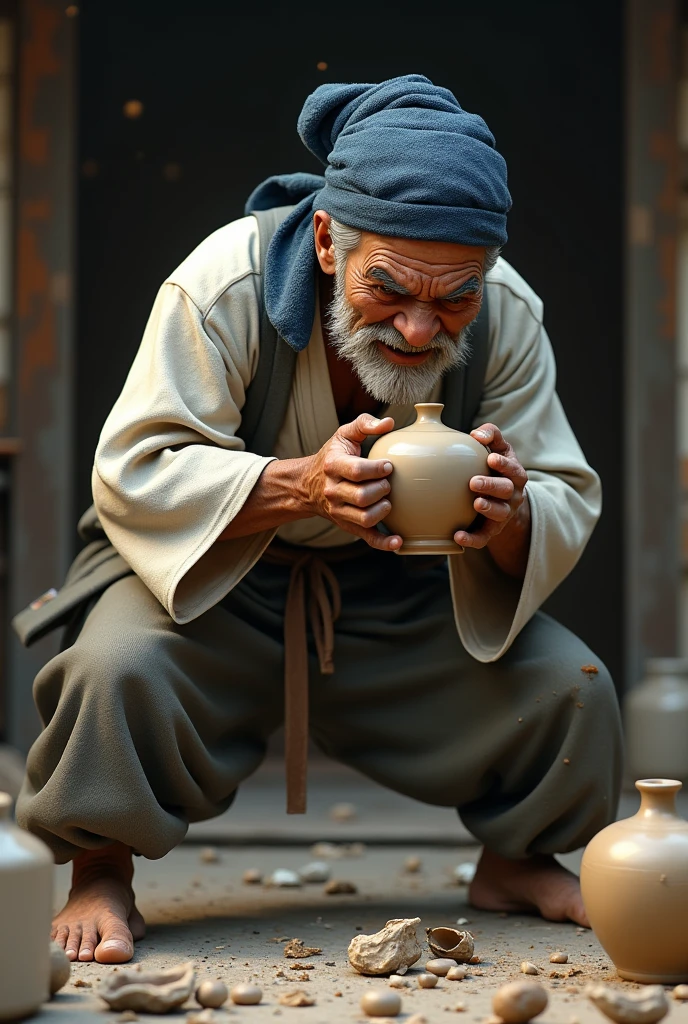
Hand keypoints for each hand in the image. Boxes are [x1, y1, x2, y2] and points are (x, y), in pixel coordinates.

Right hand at [302, 413, 402, 550]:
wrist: (307, 485)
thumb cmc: (333, 456)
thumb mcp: (344, 435)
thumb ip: (365, 424)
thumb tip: (389, 423)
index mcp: (333, 466)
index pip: (356, 471)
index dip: (377, 469)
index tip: (389, 465)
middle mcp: (333, 491)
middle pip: (362, 496)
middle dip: (382, 489)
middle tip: (388, 483)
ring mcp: (339, 511)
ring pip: (365, 518)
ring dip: (383, 510)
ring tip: (388, 500)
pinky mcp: (347, 525)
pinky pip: (367, 538)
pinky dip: (384, 542)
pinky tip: (399, 540)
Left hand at [454, 422, 530, 576]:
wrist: (502, 498)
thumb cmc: (496, 468)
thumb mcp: (498, 448)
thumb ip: (491, 435)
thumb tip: (477, 434)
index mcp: (515, 474)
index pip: (513, 469)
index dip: (503, 465)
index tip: (490, 459)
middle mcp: (513, 494)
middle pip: (506, 490)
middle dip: (491, 486)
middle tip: (473, 482)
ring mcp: (504, 513)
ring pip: (500, 513)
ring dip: (489, 508)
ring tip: (476, 503)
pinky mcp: (492, 529)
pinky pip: (485, 537)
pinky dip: (473, 539)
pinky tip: (458, 536)